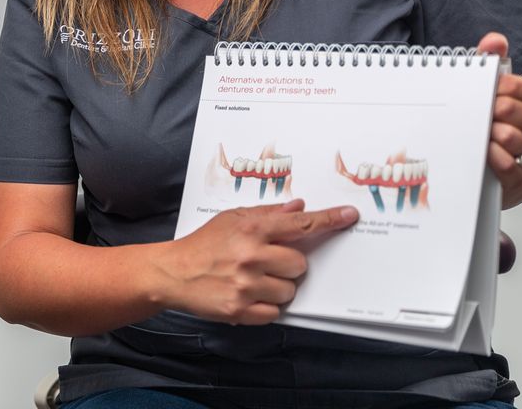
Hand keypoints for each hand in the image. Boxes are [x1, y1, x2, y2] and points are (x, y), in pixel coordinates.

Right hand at [155, 199, 357, 324]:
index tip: (348, 216)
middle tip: (268, 263)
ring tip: (253, 280)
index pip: (299, 225)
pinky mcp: (240, 310)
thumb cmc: (203, 244)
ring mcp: (246, 286)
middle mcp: (251, 257)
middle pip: (300, 265)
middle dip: (289, 265)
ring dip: (278, 287)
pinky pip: (274, 313)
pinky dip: (266, 306)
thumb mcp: (232, 219)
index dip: (328, 219)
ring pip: (289, 291)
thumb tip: (298, 208)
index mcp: (251, 230)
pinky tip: (248, 295)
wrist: (173, 273)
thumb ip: (267, 214)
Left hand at [476, 32, 521, 207]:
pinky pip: (510, 169)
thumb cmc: (497, 130)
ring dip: (503, 134)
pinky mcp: (515, 181)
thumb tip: (495, 41)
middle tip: (489, 107)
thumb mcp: (495, 96)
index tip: (492, 85)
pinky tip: (486, 152)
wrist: (498, 175)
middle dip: (507, 109)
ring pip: (521, 142)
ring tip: (489, 130)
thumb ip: (493, 66)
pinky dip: (498, 160)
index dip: (512, 88)